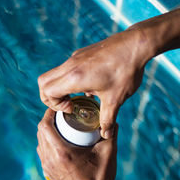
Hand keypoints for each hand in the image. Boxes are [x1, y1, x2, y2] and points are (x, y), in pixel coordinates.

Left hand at [36, 109, 117, 179]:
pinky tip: (60, 141)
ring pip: (40, 142)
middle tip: (63, 114)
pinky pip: (43, 152)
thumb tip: (112, 120)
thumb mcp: (109, 153)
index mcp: (61, 152)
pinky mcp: (49, 172)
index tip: (59, 107)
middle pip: (41, 131)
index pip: (45, 125)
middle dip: (49, 119)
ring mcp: (48, 167)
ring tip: (61, 125)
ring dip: (48, 131)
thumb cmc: (100, 179)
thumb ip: (111, 133)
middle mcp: (50, 158)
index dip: (49, 112)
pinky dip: (48, 143)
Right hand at [38, 29, 152, 138]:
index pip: (47, 91)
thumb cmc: (126, 70)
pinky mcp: (82, 53)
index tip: (72, 108)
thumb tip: (106, 134)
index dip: (54, 104)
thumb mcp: (116, 99)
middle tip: (68, 105)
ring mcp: (75, 57)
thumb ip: (108, 119)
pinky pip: (67, 68)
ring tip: (80, 97)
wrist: (136, 44)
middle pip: (44, 81)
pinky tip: (91, 85)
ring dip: (61, 88)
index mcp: (75, 77)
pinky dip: (70, 79)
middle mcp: (71, 65)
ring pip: (54, 73)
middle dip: (50, 97)